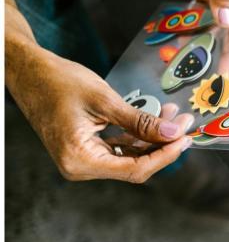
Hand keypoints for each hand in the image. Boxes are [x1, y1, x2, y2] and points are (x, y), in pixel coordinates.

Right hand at [10, 51, 193, 182]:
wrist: (29, 72)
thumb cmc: (58, 82)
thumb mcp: (105, 101)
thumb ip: (140, 121)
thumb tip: (172, 134)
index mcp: (80, 160)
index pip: (135, 169)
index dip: (165, 155)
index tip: (186, 138)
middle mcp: (80, 167)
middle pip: (135, 165)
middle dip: (163, 145)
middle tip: (185, 123)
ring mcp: (83, 159)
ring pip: (130, 156)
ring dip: (154, 138)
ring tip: (174, 116)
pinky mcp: (87, 149)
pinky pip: (119, 147)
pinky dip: (139, 135)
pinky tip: (156, 118)